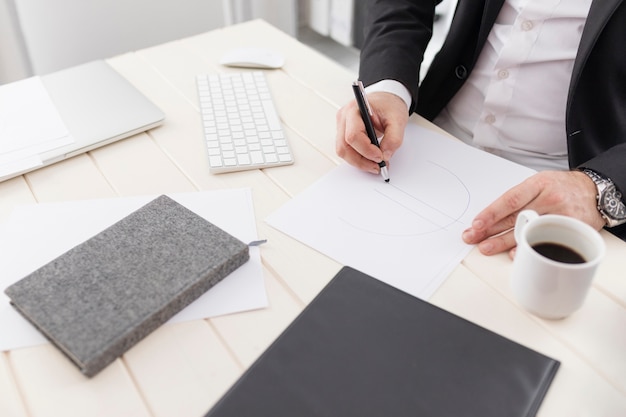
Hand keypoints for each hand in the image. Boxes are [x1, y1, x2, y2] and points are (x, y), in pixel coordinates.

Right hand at [336, 91, 407, 173]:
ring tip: (374, 165)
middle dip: (361, 160)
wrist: (386, 101)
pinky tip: (369, 160)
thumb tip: (386, 155)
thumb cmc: (389, 105)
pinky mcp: (344, 134)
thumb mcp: (398, 119)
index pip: (353, 135)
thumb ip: (394, 138)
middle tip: (377, 167)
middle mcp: (344, 117)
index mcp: (354, 109)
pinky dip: (358, 158)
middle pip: (344, 146)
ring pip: (343, 151)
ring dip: (358, 162)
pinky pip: (346, 150)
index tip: (380, 157)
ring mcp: (341, 126)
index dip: (366, 150)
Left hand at [462, 170, 604, 257]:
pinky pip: (547, 241)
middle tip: (473, 238)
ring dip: (503, 242)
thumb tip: (491, 218)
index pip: (510, 200)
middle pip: (515, 217)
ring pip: (528, 231)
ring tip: (486, 248)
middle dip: (490, 230)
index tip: (476, 224)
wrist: (594, 190)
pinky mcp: (572, 228)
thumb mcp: (539, 183)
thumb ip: (519, 199)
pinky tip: (515, 254)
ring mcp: (562, 214)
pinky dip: (529, 249)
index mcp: (538, 184)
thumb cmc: (561, 187)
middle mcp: (550, 198)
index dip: (491, 213)